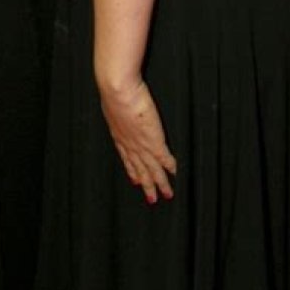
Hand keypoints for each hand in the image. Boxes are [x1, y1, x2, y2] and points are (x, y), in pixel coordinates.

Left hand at [98, 75, 175, 202]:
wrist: (118, 90)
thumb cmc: (113, 90)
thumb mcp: (112, 103)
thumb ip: (117, 110)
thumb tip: (116, 105)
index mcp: (119, 135)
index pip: (126, 158)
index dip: (132, 171)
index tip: (135, 181)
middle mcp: (129, 145)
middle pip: (140, 170)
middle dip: (146, 185)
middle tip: (152, 199)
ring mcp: (142, 145)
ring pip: (153, 170)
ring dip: (160, 184)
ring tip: (167, 195)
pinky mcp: (154, 142)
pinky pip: (165, 159)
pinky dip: (171, 167)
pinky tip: (177, 174)